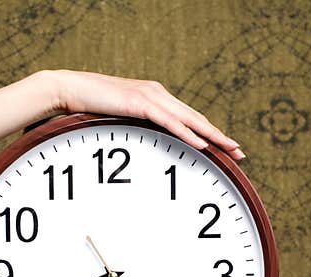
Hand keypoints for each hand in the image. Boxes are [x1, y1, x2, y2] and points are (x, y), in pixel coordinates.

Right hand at [46, 69, 244, 158]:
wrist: (70, 89)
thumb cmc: (92, 106)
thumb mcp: (121, 118)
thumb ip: (137, 126)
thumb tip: (147, 142)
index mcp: (157, 98)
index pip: (190, 118)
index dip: (211, 133)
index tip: (227, 149)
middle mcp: (159, 94)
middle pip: (197, 119)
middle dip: (220, 137)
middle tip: (240, 153)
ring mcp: (151, 96)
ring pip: (189, 119)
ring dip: (211, 136)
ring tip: (229, 149)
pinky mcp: (140, 102)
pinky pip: (169, 121)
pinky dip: (187, 132)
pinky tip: (201, 143)